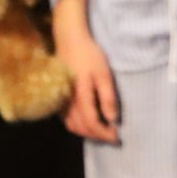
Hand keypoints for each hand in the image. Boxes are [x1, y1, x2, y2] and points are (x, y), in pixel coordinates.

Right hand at [55, 26, 120, 144]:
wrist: (69, 41)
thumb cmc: (89, 56)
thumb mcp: (104, 74)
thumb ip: (108, 98)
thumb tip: (113, 119)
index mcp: (80, 97)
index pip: (92, 124)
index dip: (105, 133)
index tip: (117, 136)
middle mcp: (68, 103)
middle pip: (82, 129)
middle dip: (98, 136)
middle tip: (112, 136)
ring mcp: (61, 102)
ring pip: (73, 127)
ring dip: (88, 133)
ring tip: (103, 130)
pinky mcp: (59, 99)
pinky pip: (67, 120)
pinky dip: (79, 126)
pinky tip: (89, 122)